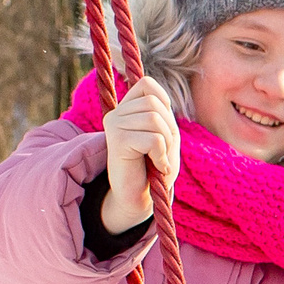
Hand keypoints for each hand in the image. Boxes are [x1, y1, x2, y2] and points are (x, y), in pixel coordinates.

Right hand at [101, 75, 178, 231]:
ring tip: (159, 159)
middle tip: (163, 151)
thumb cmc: (155, 168)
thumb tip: (158, 95)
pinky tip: (156, 167)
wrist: (139, 199)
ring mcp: (113, 125)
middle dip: (169, 128)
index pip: (147, 84)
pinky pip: (153, 139)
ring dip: (166, 143)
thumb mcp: (165, 136)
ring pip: (154, 119)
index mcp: (127, 109)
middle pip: (153, 103)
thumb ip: (162, 113)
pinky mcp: (116, 141)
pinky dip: (161, 155)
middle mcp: (116, 114)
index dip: (164, 102)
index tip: (165, 129)